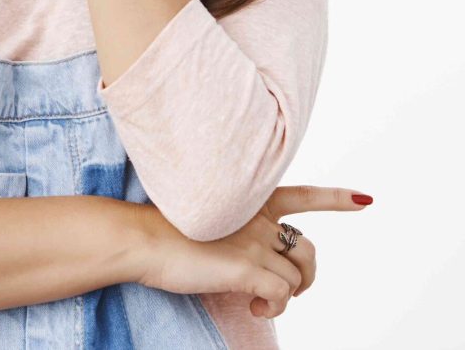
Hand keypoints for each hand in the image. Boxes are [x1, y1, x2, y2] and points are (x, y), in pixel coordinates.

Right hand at [135, 184, 370, 318]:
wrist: (140, 238)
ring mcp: (254, 241)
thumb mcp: (204, 217)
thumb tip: (247, 258)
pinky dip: (274, 307)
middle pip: (307, 249)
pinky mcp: (247, 268)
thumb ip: (232, 227)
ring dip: (291, 293)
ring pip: (299, 274)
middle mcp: (257, 217)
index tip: (364, 200)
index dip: (336, 200)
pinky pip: (283, 295)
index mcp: (248, 199)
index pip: (302, 195)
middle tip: (286, 289)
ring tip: (265, 299)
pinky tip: (254, 307)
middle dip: (306, 274)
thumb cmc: (160, 230)